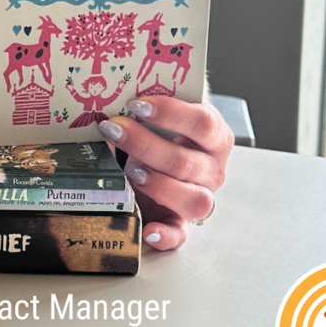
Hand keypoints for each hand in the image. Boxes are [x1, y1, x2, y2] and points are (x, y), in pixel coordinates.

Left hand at [98, 96, 232, 250]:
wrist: (166, 148)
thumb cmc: (163, 125)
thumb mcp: (161, 109)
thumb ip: (149, 99)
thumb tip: (111, 91)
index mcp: (214, 135)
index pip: (202, 123)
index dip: (169, 113)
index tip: (136, 104)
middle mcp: (213, 168)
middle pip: (186, 162)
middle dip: (144, 144)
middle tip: (113, 129)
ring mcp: (201, 196)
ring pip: (192, 200)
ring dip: (158, 184)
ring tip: (128, 170)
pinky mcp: (181, 221)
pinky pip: (181, 235)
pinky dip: (165, 236)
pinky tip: (147, 230)